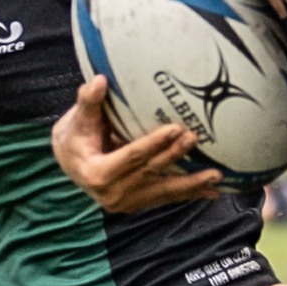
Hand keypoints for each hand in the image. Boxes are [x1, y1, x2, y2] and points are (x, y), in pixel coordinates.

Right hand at [51, 76, 221, 211]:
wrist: (70, 162)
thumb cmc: (76, 135)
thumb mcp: (78, 118)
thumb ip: (88, 101)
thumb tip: (99, 80)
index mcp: (97, 173)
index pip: (131, 156)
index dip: (154, 143)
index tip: (176, 128)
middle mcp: (111, 194)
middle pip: (150, 173)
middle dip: (175, 156)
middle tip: (197, 139)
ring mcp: (125, 203)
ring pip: (163, 192)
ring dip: (191, 185)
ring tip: (216, 177)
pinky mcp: (136, 205)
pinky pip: (164, 198)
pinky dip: (188, 195)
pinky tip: (211, 192)